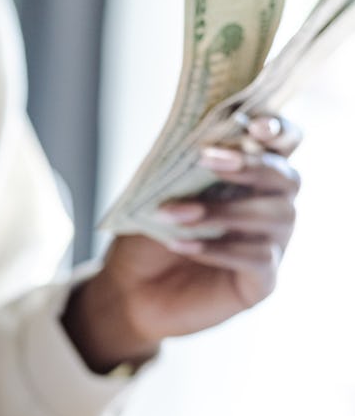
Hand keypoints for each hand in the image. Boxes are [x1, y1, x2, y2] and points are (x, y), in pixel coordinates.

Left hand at [64, 114, 301, 371]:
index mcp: (248, 179)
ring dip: (222, 210)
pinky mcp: (261, 281)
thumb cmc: (146, 238)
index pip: (282, 145)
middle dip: (250, 164)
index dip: (277, 131)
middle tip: (205, 159)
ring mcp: (270, 245)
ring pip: (275, 216)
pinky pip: (257, 258)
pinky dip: (218, 248)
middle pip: (287, 176)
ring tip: (173, 215)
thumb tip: (197, 139)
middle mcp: (270, 207)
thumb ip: (183, 168)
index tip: (252, 125)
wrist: (129, 290)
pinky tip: (182, 245)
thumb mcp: (158, 196)